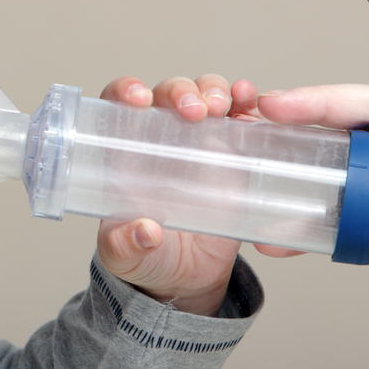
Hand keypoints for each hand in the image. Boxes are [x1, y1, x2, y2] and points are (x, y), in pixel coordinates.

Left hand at [97, 74, 240, 316]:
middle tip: (195, 111)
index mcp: (126, 156)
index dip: (126, 91)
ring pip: (204, 96)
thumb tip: (144, 232)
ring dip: (214, 90)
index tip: (139, 98)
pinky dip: (246, 104)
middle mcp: (161, 141)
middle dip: (180, 91)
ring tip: (221, 107)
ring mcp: (199, 144)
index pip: (118, 106)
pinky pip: (240, 119)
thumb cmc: (146, 258)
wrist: (186, 279)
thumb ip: (124, 245)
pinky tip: (250, 102)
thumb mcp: (124, 256)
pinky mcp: (232, 156)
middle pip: (167, 94)